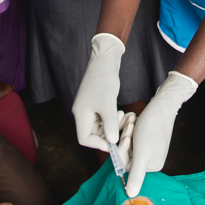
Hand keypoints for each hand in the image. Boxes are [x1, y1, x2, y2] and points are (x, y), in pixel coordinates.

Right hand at [72, 34, 124, 149]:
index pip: (84, 139)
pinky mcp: (97, 105)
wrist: (105, 61)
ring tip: (124, 117)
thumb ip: (110, 124)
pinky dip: (113, 119)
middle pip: (93, 135)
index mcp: (80, 114)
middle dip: (109, 135)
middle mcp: (83, 114)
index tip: (114, 142)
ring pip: (101, 127)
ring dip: (113, 126)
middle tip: (123, 130)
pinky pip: (104, 119)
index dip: (99, 144)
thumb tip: (113, 142)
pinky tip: (122, 113)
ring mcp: (89, 109)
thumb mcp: (108, 103)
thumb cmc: (104, 79)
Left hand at [125, 72, 196, 197]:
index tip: (127, 136)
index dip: (122, 150)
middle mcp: (151, 159)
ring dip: (127, 131)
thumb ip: (136, 175)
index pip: (126, 165)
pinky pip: (132, 136)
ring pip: (128, 144)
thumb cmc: (152, 127)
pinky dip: (130, 127)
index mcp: (152, 166)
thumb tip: (130, 196)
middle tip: (131, 125)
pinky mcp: (147, 137)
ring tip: (134, 120)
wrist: (162, 104)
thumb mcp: (141, 154)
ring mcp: (149, 148)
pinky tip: (134, 118)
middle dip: (125, 139)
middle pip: (126, 154)